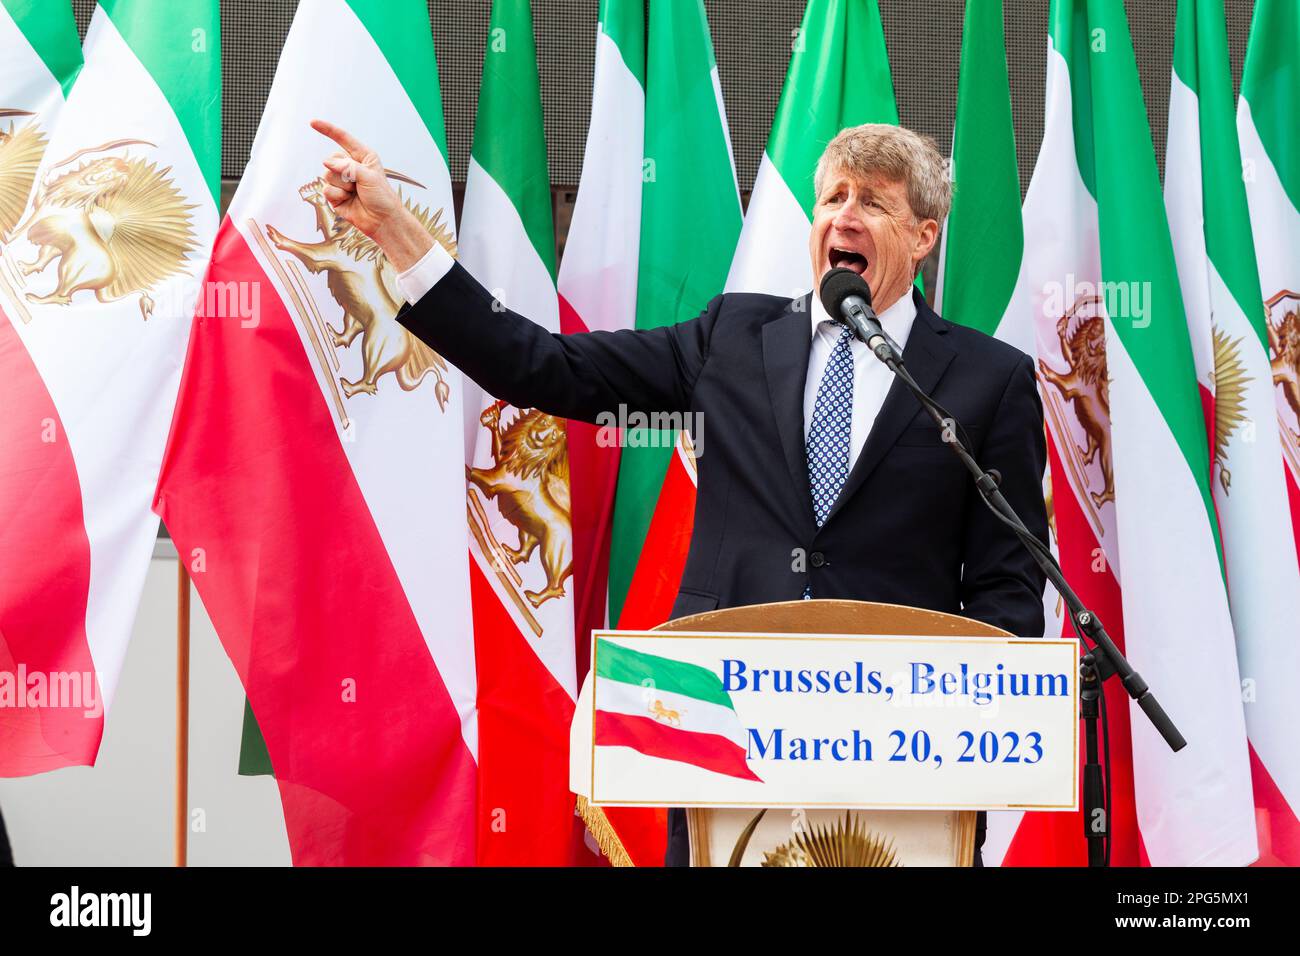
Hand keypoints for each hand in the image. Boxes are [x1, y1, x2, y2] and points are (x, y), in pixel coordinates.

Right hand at [311, 119, 433, 270]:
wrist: (382, 220)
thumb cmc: (381, 196)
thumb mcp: (369, 175)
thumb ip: (348, 166)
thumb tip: (326, 162)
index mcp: (362, 156)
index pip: (342, 138)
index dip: (327, 130)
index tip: (313, 123)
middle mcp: (350, 166)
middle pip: (331, 159)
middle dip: (343, 172)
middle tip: (357, 183)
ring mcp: (341, 180)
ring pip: (327, 174)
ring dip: (342, 185)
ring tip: (355, 192)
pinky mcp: (335, 195)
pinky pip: (326, 189)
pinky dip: (337, 195)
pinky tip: (348, 200)